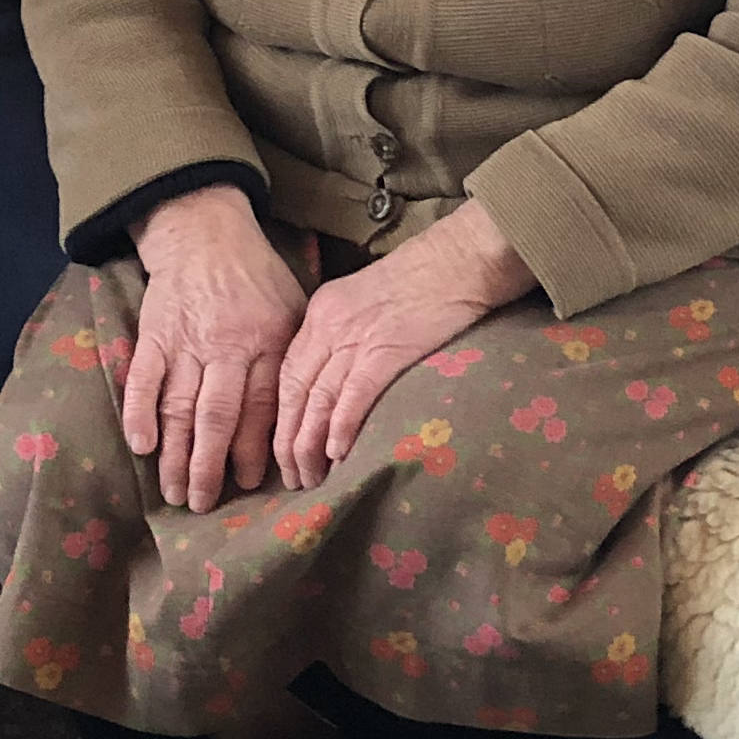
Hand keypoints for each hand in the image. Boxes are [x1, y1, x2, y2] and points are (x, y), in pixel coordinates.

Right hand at [127, 186, 305, 512]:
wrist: (206, 233)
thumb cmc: (257, 277)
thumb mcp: (294, 310)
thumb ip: (297, 359)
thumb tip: (312, 414)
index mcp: (268, 343)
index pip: (262, 407)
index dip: (254, 450)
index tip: (249, 484)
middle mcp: (227, 347)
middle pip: (218, 417)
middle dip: (209, 466)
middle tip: (202, 504)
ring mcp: (187, 341)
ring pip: (178, 407)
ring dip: (174, 454)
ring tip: (173, 492)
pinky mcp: (154, 334)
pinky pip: (143, 379)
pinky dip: (139, 413)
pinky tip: (141, 447)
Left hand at [272, 201, 537, 487]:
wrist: (457, 259)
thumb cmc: (421, 281)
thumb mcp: (364, 301)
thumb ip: (343, 336)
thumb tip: (335, 384)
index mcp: (321, 312)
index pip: (287, 374)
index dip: (281, 418)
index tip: (281, 450)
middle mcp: (329, 326)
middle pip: (295, 393)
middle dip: (288, 442)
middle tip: (291, 478)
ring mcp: (357, 338)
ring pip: (318, 400)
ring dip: (310, 445)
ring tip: (310, 479)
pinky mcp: (387, 349)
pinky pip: (354, 395)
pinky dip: (342, 427)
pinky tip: (337, 453)